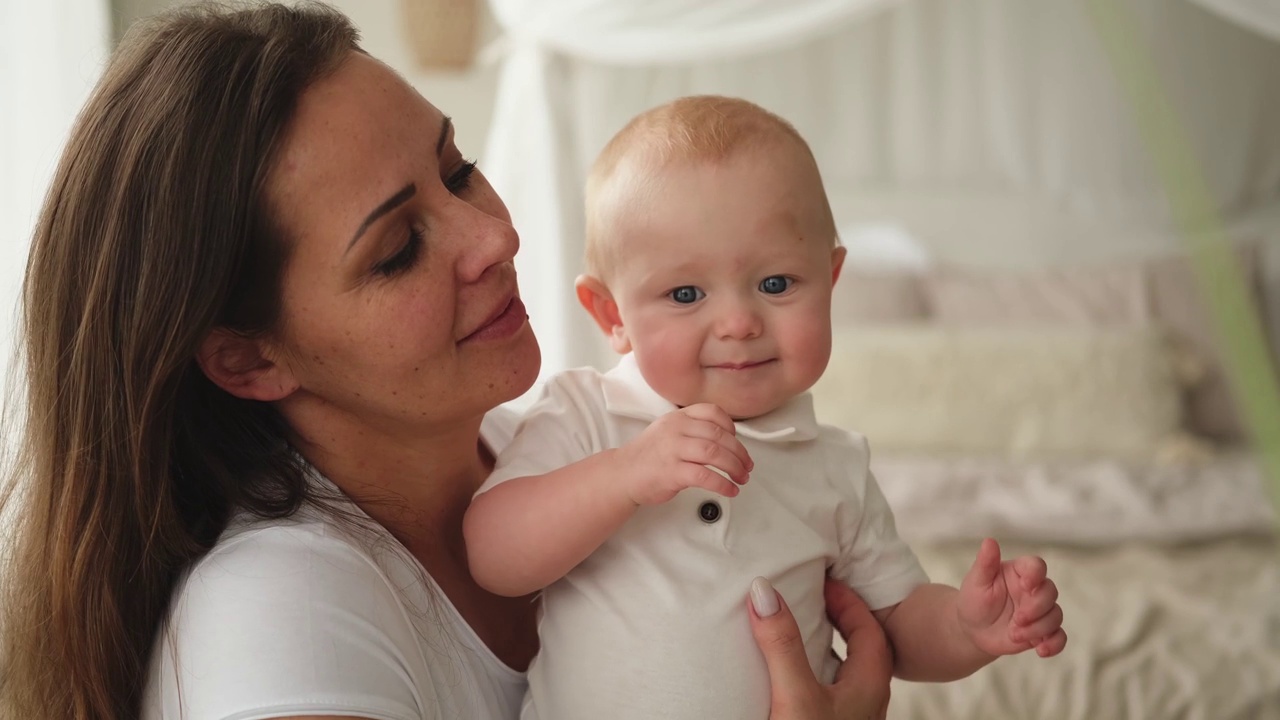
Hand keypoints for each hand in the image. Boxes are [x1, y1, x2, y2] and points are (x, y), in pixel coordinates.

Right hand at [615, 403, 751, 504]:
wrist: (623, 474)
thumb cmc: (649, 456)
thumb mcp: (668, 431)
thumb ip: (692, 429)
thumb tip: (725, 440)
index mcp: (678, 417)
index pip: (712, 412)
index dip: (730, 427)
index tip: (737, 441)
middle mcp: (676, 430)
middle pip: (719, 436)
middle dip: (739, 453)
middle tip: (747, 466)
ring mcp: (673, 450)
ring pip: (715, 453)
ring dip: (734, 467)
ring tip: (742, 478)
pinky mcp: (672, 472)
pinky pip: (705, 476)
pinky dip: (722, 484)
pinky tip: (730, 490)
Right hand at [748, 577, 891, 719]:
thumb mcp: (796, 694)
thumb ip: (783, 645)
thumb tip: (764, 592)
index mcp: (870, 684)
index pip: (869, 629)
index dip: (848, 601)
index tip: (824, 582)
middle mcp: (868, 701)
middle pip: (864, 647)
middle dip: (842, 618)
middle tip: (816, 599)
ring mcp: (853, 717)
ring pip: (849, 670)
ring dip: (831, 646)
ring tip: (803, 632)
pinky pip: (832, 689)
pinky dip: (817, 670)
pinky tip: (794, 676)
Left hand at [957, 538, 1066, 657]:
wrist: (973, 629)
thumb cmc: (974, 600)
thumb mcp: (976, 581)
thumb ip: (985, 563)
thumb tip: (989, 541)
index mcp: (1019, 572)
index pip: (1037, 566)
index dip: (1036, 575)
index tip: (1026, 586)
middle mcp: (1033, 589)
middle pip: (1050, 592)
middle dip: (1036, 608)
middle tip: (1017, 619)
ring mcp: (1040, 611)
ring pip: (1055, 616)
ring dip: (1038, 628)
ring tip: (1015, 635)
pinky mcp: (1042, 631)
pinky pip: (1059, 636)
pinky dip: (1054, 644)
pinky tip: (1040, 650)